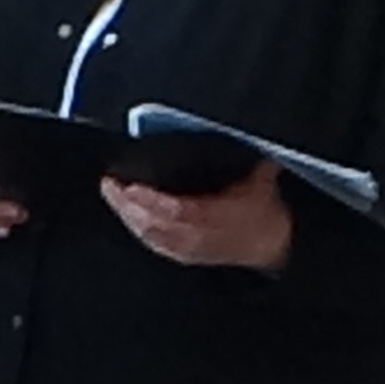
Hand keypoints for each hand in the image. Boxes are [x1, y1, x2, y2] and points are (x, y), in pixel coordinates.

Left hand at [103, 164, 297, 271]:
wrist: (274, 244)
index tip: (132, 186)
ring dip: (127, 215)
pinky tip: (124, 214)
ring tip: (112, 193)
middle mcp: (197, 236)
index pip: (176, 211)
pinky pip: (152, 243)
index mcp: (216, 218)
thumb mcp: (260, 179)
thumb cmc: (264, 211)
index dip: (151, 201)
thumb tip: (245, 129)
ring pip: (149, 235)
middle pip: (153, 225)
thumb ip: (250, 155)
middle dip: (128, 205)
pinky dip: (136, 227)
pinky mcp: (182, 254)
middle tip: (110, 184)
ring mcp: (187, 248)